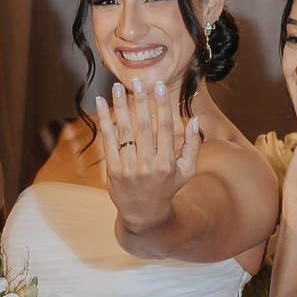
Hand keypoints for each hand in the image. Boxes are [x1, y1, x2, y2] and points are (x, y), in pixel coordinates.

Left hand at [97, 76, 200, 232]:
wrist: (144, 214)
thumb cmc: (167, 188)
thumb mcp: (186, 171)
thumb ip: (193, 146)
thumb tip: (195, 120)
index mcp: (166, 163)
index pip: (165, 127)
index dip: (162, 105)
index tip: (159, 87)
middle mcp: (147, 165)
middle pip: (144, 126)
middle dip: (140, 101)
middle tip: (137, 81)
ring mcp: (128, 167)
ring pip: (124, 130)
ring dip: (120, 106)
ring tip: (117, 87)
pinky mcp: (113, 169)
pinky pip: (108, 140)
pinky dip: (104, 120)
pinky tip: (100, 103)